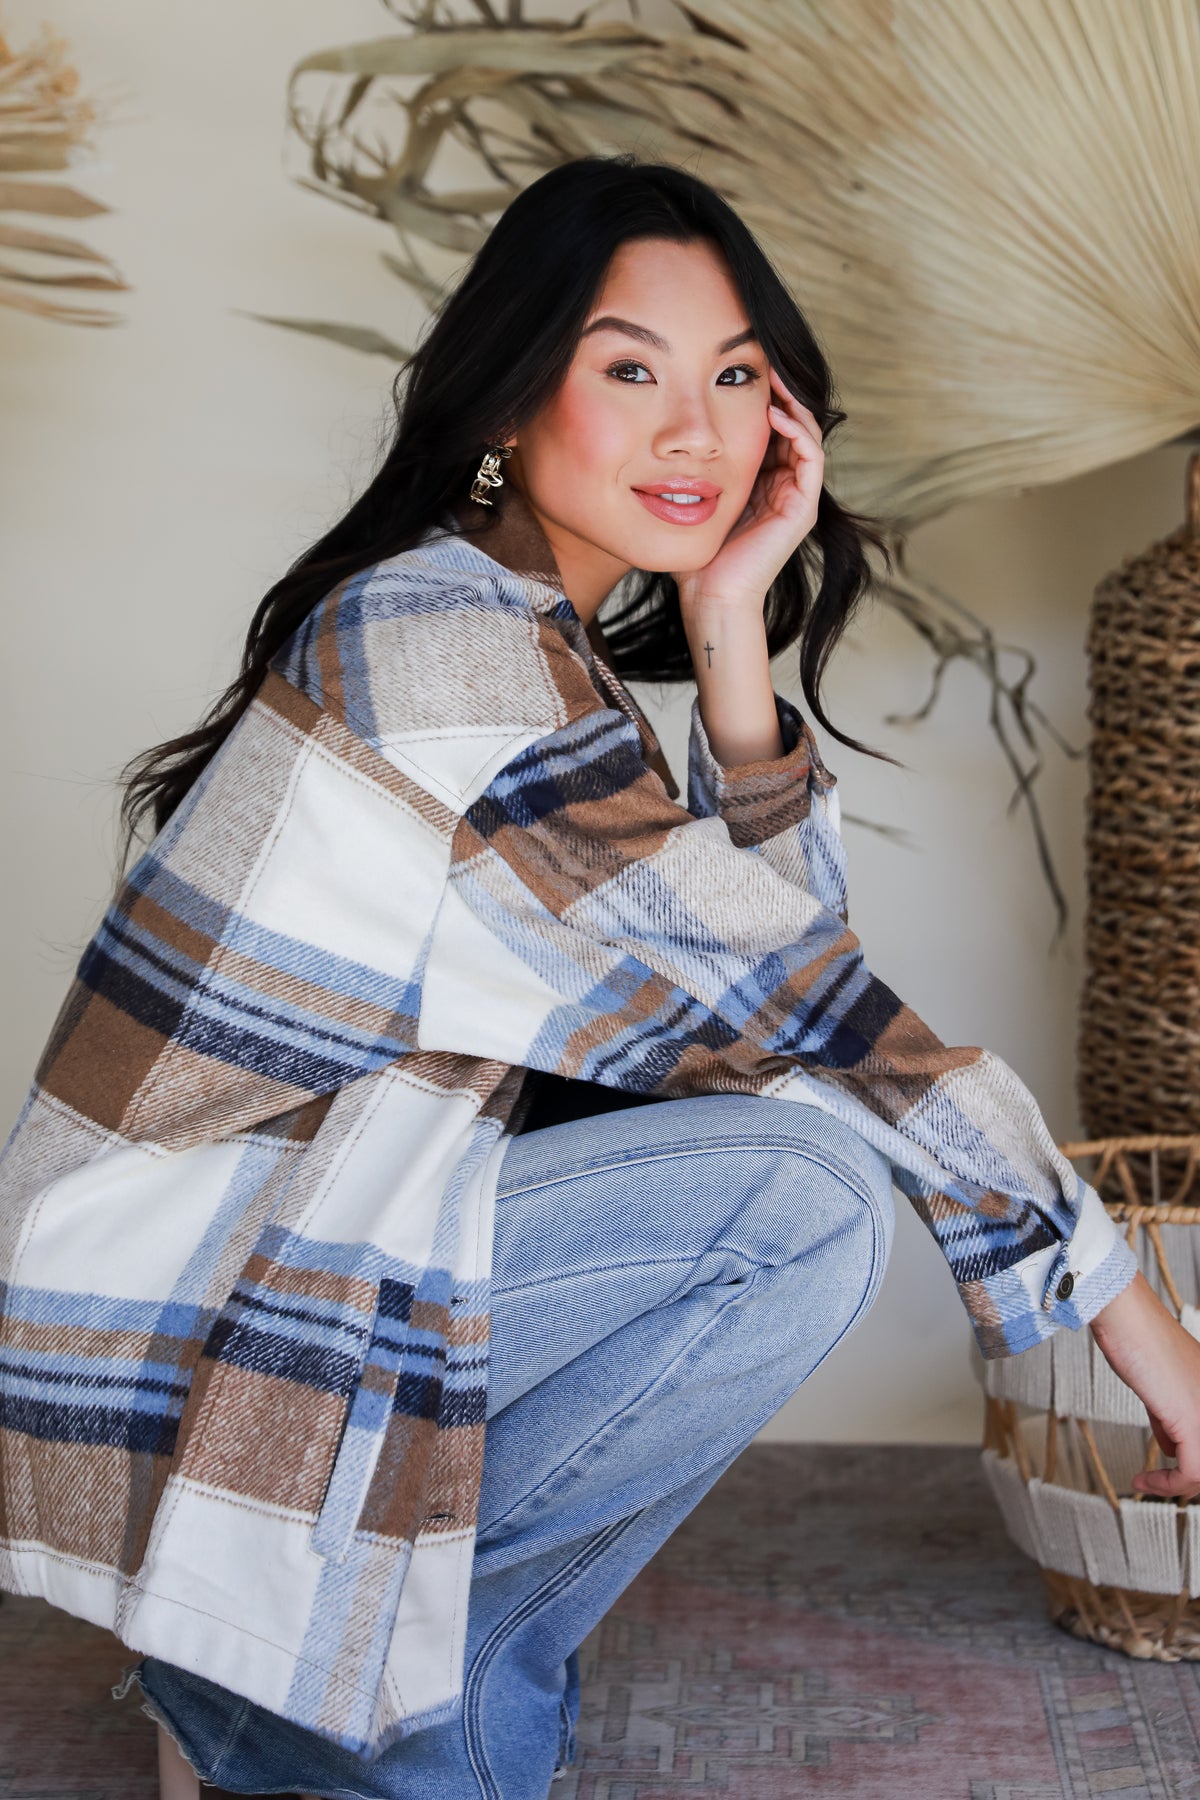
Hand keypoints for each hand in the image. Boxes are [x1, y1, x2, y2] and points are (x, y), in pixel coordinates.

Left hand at [674, 366, 824, 612]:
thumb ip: (689, 471)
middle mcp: (783, 487)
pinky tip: (773, 413)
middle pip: (792, 426)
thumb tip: (662, 437)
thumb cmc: (694, 557)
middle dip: (781, 392)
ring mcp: (796, 498)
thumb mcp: (690, 499)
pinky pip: (811, 457)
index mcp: (761, 484)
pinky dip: (797, 431)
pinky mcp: (802, 508)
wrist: (709, 596)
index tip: (741, 370)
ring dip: (792, 403)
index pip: (770, 429)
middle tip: (763, 361)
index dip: (761, 397)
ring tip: (772, 376)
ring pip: (807, 434)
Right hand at [1088, 1270, 1199, 1498]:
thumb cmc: (1134, 1337)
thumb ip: (1169, 1415)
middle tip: (1161, 1482)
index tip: (1165, 1472)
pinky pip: (1193, 1471)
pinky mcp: (1193, 1420)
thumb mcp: (1159, 1384)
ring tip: (1152, 1484)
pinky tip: (1144, 1480)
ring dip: (1177, 1484)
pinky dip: (1168, 1484)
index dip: (1189, 1465)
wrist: (1125, 1316)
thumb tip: (1168, 1444)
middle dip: (1187, 1476)